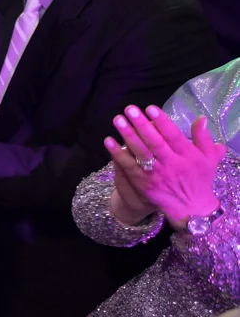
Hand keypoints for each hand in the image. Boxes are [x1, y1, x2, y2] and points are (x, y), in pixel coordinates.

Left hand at [105, 105, 222, 229]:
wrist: (191, 208)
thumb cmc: (199, 178)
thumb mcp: (208, 159)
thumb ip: (204, 138)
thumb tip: (200, 118)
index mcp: (188, 156)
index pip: (174, 136)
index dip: (162, 122)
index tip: (151, 108)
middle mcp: (172, 165)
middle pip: (155, 142)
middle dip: (142, 124)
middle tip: (130, 109)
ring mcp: (156, 174)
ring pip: (141, 152)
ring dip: (128, 135)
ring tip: (118, 120)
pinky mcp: (143, 183)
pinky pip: (129, 166)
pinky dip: (118, 153)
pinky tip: (108, 140)